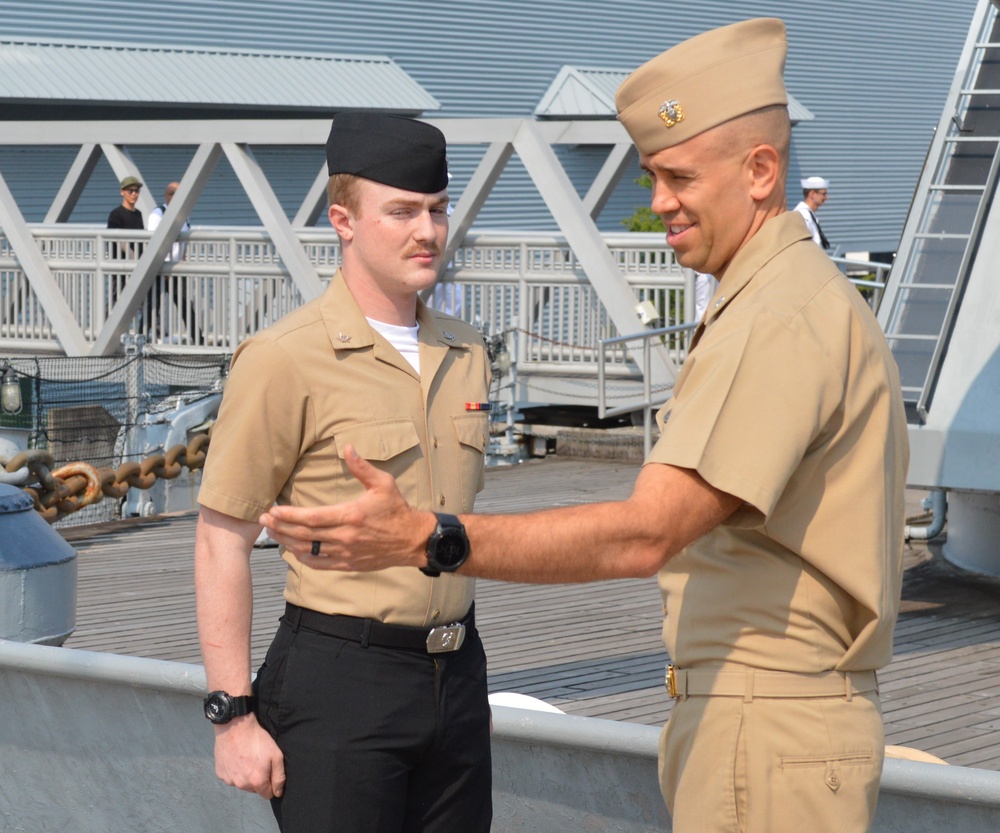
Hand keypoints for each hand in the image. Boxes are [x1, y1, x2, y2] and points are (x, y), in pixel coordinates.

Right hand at [213, 715, 285, 799]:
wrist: (235, 727)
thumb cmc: (258, 740)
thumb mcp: (276, 755)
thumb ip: (279, 777)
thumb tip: (278, 792)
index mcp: (257, 782)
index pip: (267, 794)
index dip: (270, 785)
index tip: (269, 772)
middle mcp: (242, 785)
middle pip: (254, 789)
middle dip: (258, 780)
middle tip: (258, 762)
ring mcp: (229, 780)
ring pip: (241, 783)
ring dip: (245, 776)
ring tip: (246, 758)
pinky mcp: (220, 774)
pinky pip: (230, 777)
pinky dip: (234, 771)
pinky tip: (236, 758)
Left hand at [259, 444, 435, 571]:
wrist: (412, 540)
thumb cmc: (396, 509)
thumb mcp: (383, 484)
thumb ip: (362, 467)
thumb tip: (348, 447)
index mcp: (351, 515)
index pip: (312, 517)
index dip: (289, 515)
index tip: (274, 510)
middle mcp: (345, 537)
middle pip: (304, 534)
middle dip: (280, 527)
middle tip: (263, 520)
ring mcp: (345, 553)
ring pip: (308, 550)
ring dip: (287, 542)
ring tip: (272, 533)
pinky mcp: (348, 564)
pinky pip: (319, 564)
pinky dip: (303, 558)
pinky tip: (293, 550)